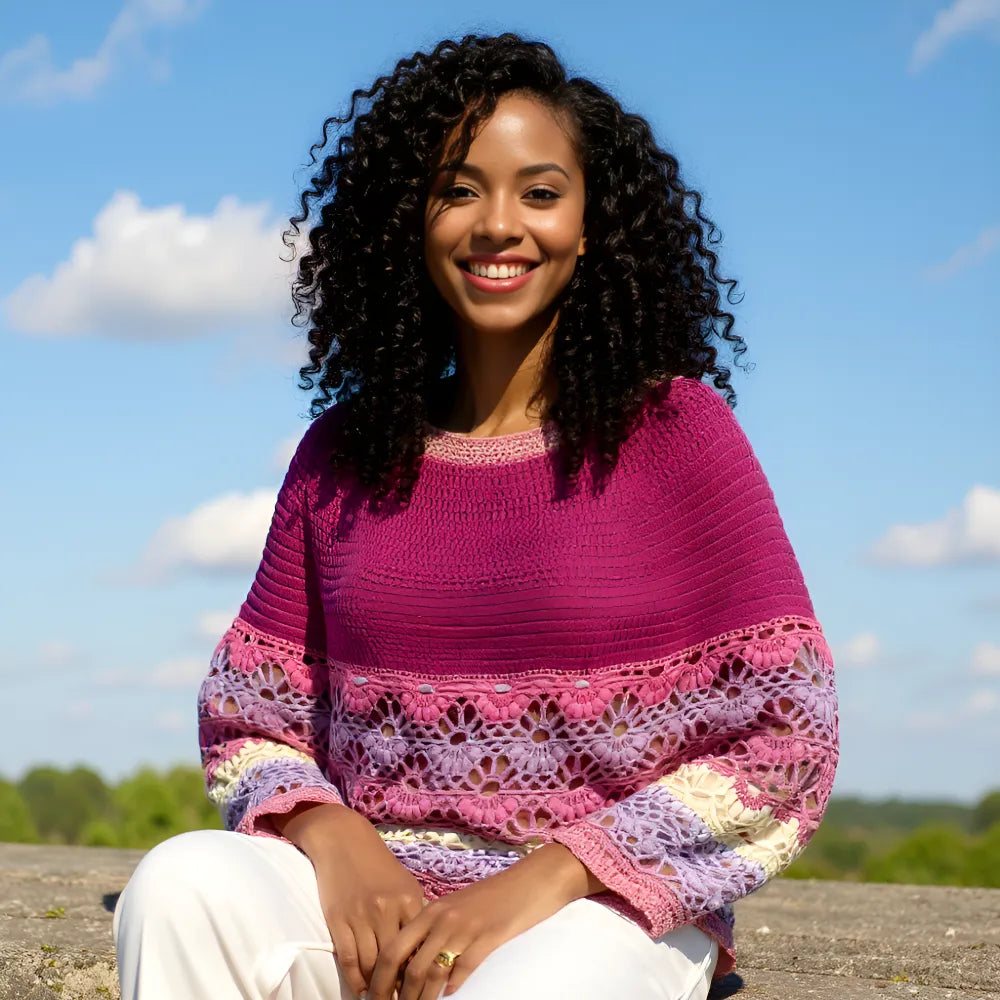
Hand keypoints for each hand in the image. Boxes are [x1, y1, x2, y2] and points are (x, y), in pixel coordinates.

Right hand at [276, 803, 427, 997]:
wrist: (344, 841)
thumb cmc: (378, 864)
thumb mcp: (404, 884)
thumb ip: (413, 914)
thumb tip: (423, 948)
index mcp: (409, 900)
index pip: (418, 947)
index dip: (421, 973)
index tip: (423, 991)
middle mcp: (387, 910)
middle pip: (396, 961)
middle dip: (399, 987)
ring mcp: (361, 916)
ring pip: (371, 964)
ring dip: (376, 988)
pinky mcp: (339, 920)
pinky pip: (349, 959)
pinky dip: (355, 980)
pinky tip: (361, 991)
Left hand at [367, 845, 589, 999]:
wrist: (527, 882)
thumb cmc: (491, 897)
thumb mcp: (455, 908)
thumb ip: (433, 931)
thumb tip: (413, 965)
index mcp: (430, 910)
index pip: (394, 947)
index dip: (380, 977)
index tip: (375, 996)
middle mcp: (441, 919)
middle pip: (406, 964)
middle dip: (394, 993)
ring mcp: (463, 928)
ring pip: (430, 972)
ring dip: (420, 998)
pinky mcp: (486, 938)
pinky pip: (462, 969)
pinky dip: (451, 987)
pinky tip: (448, 995)